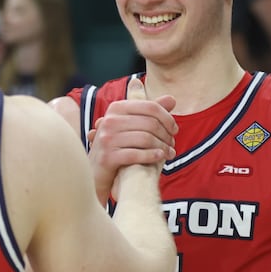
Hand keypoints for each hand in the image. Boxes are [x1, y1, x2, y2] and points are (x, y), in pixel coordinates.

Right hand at [88, 77, 176, 203]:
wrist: (96, 173)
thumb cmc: (118, 146)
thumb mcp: (133, 125)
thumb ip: (151, 111)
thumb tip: (172, 99)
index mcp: (116, 108)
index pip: (151, 106)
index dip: (167, 118)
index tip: (174, 130)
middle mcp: (110, 120)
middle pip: (150, 123)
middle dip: (166, 135)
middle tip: (172, 144)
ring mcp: (107, 139)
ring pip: (146, 139)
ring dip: (163, 147)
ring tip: (170, 153)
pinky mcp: (107, 158)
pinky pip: (137, 154)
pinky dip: (152, 156)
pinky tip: (160, 157)